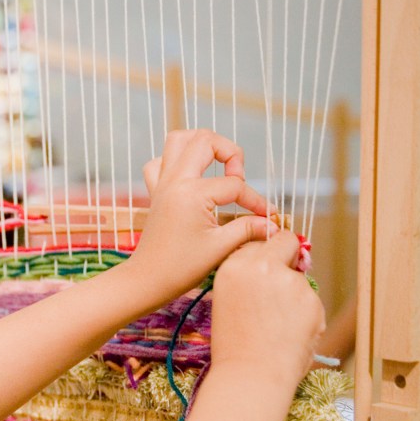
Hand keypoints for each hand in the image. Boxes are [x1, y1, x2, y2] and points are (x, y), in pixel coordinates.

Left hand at [128, 130, 276, 298]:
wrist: (147, 280)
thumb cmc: (181, 268)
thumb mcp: (221, 248)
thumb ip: (248, 229)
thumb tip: (272, 224)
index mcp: (192, 193)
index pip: (234, 185)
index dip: (256, 200)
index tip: (268, 216)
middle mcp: (175, 180)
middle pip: (205, 140)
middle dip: (229, 152)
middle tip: (238, 178)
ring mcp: (162, 183)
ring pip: (178, 139)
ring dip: (202, 145)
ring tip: (218, 165)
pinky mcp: (155, 191)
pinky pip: (160, 161)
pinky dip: (176, 160)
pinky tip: (191, 176)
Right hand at [210, 230, 324, 386]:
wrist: (250, 376)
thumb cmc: (235, 346)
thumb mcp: (227, 301)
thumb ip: (249, 278)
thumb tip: (275, 266)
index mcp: (234, 266)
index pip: (260, 241)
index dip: (268, 255)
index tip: (270, 266)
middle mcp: (261, 265)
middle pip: (287, 242)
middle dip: (290, 257)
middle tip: (283, 284)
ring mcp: (289, 281)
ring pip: (301, 278)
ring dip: (295, 295)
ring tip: (279, 327)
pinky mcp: (311, 299)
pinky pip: (311, 301)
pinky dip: (305, 315)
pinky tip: (290, 334)